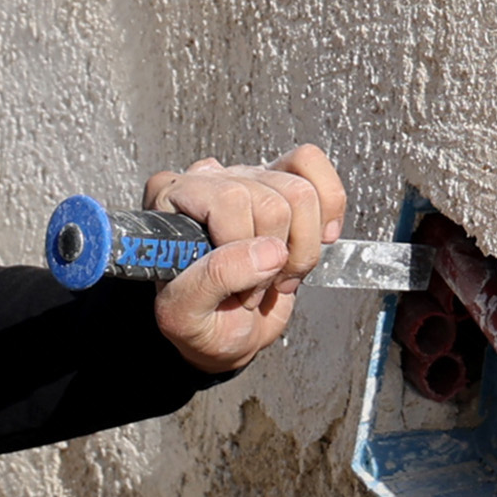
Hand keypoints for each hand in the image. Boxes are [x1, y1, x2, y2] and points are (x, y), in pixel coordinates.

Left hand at [145, 144, 348, 373]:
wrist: (223, 331)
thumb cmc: (197, 321)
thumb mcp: (185, 315)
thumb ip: (213, 280)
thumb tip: (267, 251)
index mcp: (169, 199)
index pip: (228, 199)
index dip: (244, 246)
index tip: (238, 288)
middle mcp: (207, 180)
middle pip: (271, 199)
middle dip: (276, 256)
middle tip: (258, 288)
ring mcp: (245, 177)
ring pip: (300, 190)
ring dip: (302, 246)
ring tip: (279, 273)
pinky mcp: (278, 182)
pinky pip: (312, 165)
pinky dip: (327, 208)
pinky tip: (314, 237)